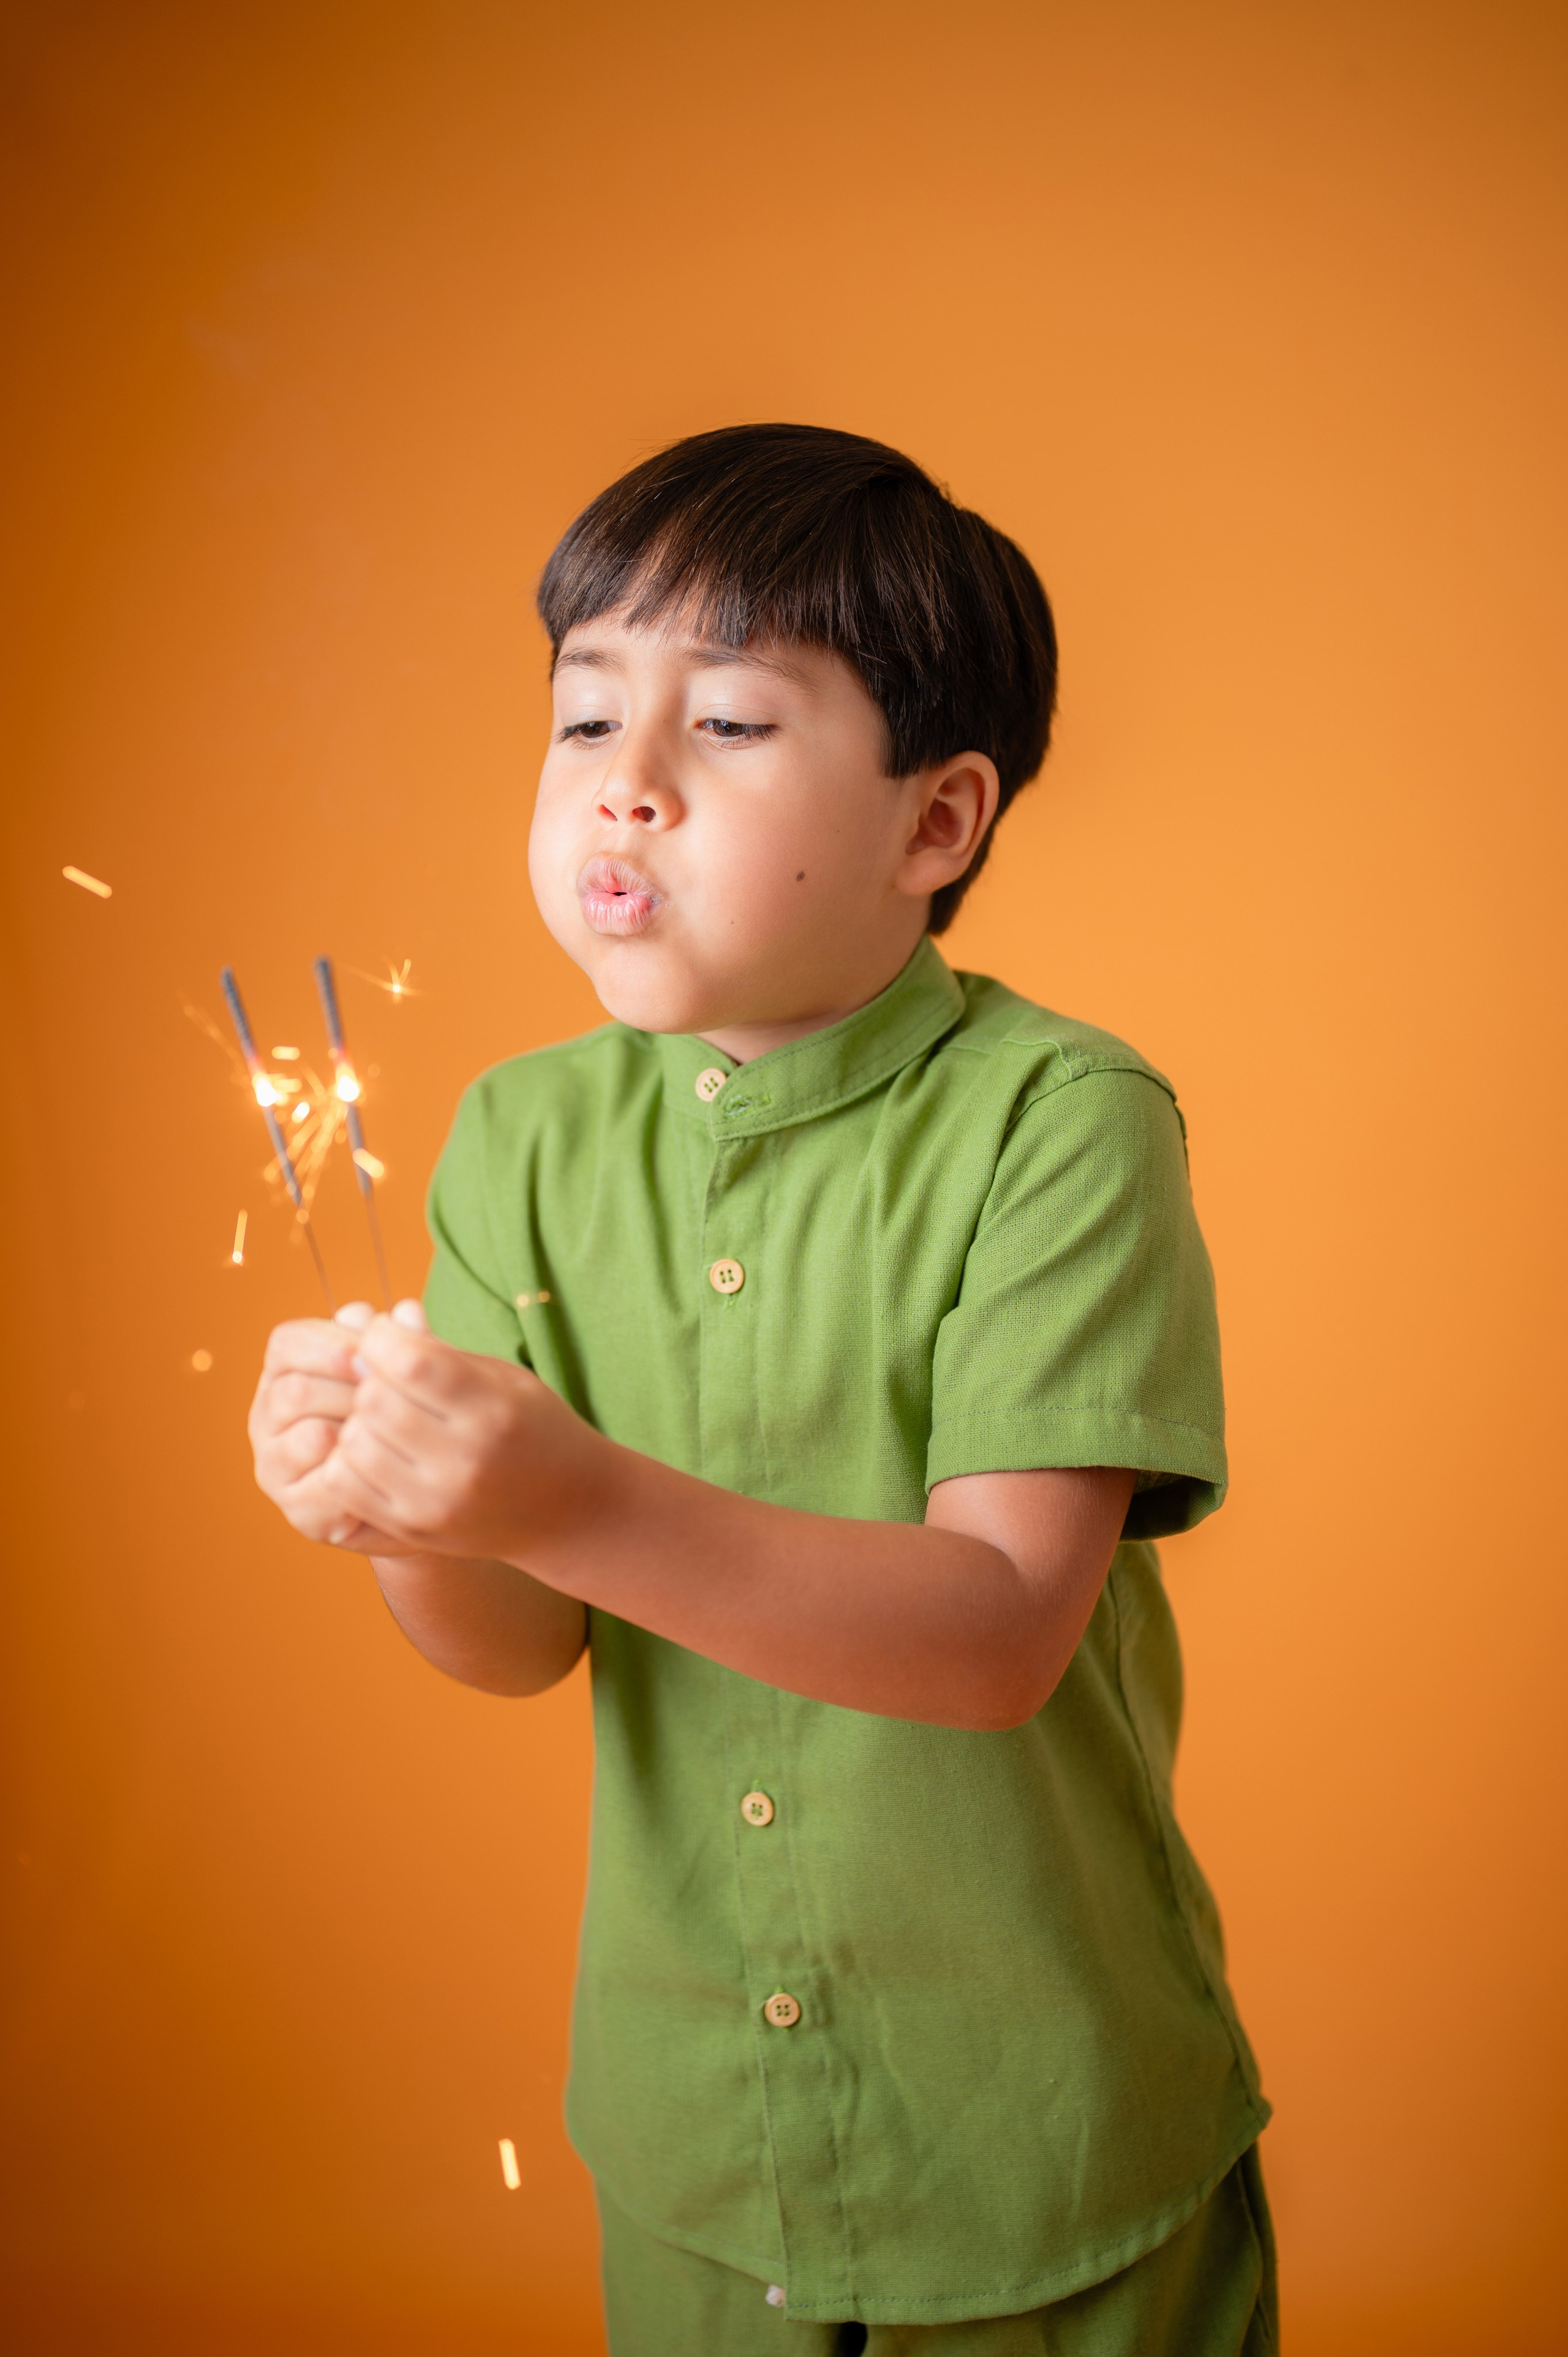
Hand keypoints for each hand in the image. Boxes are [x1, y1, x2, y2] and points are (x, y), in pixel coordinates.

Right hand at [248, 1299, 410, 1551]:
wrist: (412, 1481)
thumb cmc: (398, 1410)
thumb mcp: (400, 1369)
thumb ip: (399, 1340)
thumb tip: (407, 1313)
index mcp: (283, 1371)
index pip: (287, 1344)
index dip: (330, 1344)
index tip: (371, 1353)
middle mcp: (267, 1417)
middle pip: (295, 1391)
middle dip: (350, 1391)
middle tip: (394, 1397)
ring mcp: (276, 1466)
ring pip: (311, 1437)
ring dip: (358, 1431)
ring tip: (395, 1431)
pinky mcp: (298, 1510)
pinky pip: (326, 1488)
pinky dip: (362, 1475)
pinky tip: (390, 1467)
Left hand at [308, 1309, 611, 1562]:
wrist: (569, 1510)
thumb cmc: (533, 1428)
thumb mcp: (503, 1379)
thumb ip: (440, 1351)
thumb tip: (382, 1318)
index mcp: (494, 1411)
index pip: (409, 1361)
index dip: (382, 1338)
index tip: (386, 1336)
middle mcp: (465, 1460)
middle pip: (374, 1399)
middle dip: (370, 1378)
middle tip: (387, 1378)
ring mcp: (436, 1501)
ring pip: (353, 1442)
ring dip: (359, 1421)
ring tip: (385, 1417)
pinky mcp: (413, 1529)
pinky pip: (345, 1485)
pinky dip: (349, 1460)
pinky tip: (376, 1450)